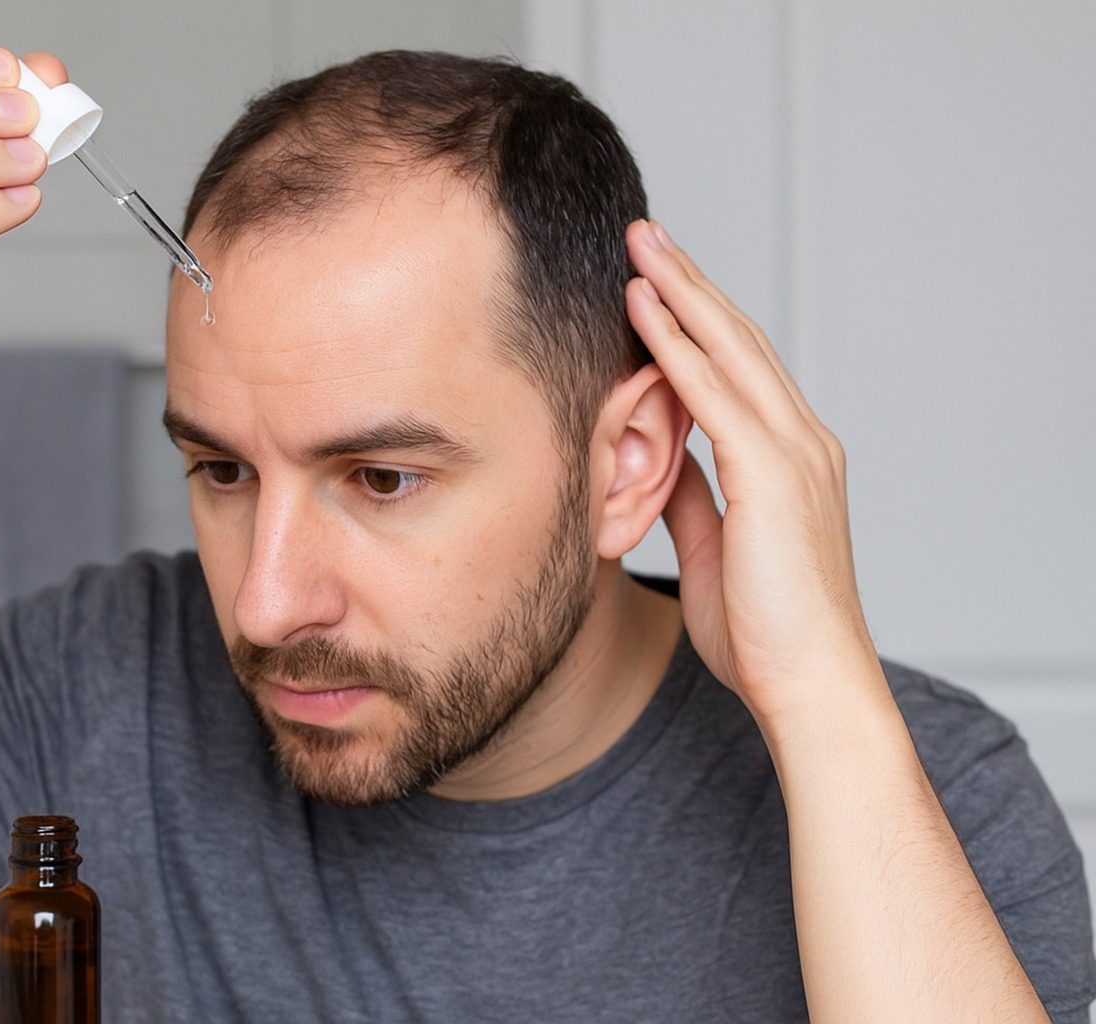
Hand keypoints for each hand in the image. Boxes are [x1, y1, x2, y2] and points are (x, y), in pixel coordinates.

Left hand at [623, 219, 881, 723]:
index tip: (658, 279)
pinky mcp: (772, 475)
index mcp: (793, 459)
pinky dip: (674, 347)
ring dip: (679, 292)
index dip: (700, 317)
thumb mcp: (715, 548)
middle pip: (739, 339)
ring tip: (638, 245)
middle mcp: (802, 442)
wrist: (808, 685)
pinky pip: (712, 394)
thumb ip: (691, 497)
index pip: (742, 367)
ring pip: (730, 349)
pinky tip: (641, 309)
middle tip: (644, 233)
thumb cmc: (764, 632)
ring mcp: (794, 453)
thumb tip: (659, 464)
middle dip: (689, 281)